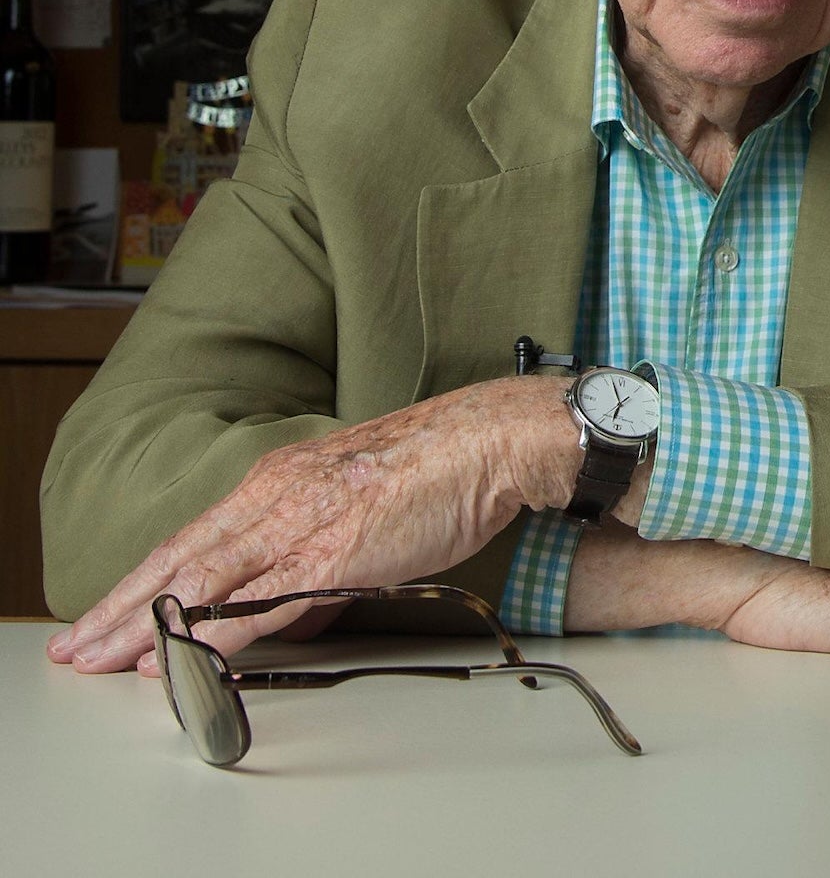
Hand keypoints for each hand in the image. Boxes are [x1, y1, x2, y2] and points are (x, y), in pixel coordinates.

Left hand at [47, 376, 575, 676]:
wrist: (487, 440)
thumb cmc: (438, 465)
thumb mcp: (358, 497)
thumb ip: (316, 544)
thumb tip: (289, 601)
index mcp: (280, 478)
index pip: (193, 538)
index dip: (141, 579)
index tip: (104, 612)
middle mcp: (276, 496)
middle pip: (179, 559)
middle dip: (118, 607)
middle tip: (71, 647)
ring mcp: (301, 523)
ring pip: (202, 580)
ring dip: (146, 625)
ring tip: (104, 661)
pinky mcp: (331, 553)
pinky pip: (257, 601)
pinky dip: (210, 632)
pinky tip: (181, 656)